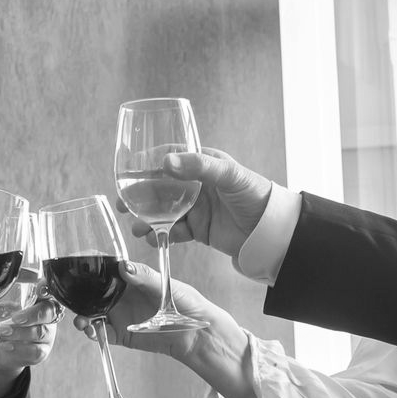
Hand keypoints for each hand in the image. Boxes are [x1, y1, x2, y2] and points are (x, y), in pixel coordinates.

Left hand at [0, 295, 61, 376]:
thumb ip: (3, 298)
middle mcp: (47, 317)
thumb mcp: (0, 308)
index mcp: (39, 300)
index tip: (38, 288)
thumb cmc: (1, 323)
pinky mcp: (42, 352)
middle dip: (32, 315)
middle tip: (15, 318)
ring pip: (41, 333)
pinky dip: (19, 348)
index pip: (49, 291)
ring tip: (2, 332)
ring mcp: (47, 335)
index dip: (46, 288)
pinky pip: (35, 351)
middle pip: (49, 312)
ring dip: (20, 333)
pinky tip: (6, 345)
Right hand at [70, 260, 259, 397]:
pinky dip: (92, 332)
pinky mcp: (121, 335)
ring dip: (81, 315)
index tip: (75, 264)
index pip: (104, 268)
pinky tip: (91, 331)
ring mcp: (120, 315)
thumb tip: (125, 265)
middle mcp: (121, 296)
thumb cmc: (187, 304)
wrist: (197, 334)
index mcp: (131, 279)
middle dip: (78, 294)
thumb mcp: (167, 286)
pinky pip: (101, 333)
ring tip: (80, 321)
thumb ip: (145, 278)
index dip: (88, 266)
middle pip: (92, 292)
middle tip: (67, 297)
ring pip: (92, 313)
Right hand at [121, 148, 273, 257]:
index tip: (128, 174)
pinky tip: (152, 238)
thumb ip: (198, 167)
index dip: (147, 165)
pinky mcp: (198, 228)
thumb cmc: (255, 196)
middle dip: (140, 196)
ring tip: (136, 228)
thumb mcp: (229, 175)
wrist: (272, 232)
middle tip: (123, 205)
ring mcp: (196, 207)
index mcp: (204, 163)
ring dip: (147, 218)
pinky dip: (160, 235)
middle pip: (160, 187)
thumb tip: (166, 161)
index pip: (170, 159)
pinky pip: (173, 230)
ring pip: (163, 211)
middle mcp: (196, 184)